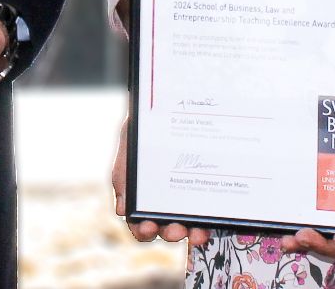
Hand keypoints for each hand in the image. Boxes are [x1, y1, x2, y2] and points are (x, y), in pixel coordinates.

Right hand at [111, 114, 212, 247]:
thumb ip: (123, 172)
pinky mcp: (205, 192)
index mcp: (141, 191)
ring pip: (187, 225)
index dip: (142, 230)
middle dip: (169, 232)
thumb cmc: (147, 122)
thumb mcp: (131, 138)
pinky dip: (207, 222)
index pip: (139, 221)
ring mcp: (185, 197)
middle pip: (164, 227)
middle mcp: (163, 199)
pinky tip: (212, 222)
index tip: (148, 227)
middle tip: (176, 229)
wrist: (173, 100)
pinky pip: (206, 213)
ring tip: (197, 231)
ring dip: (190, 233)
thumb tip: (123, 210)